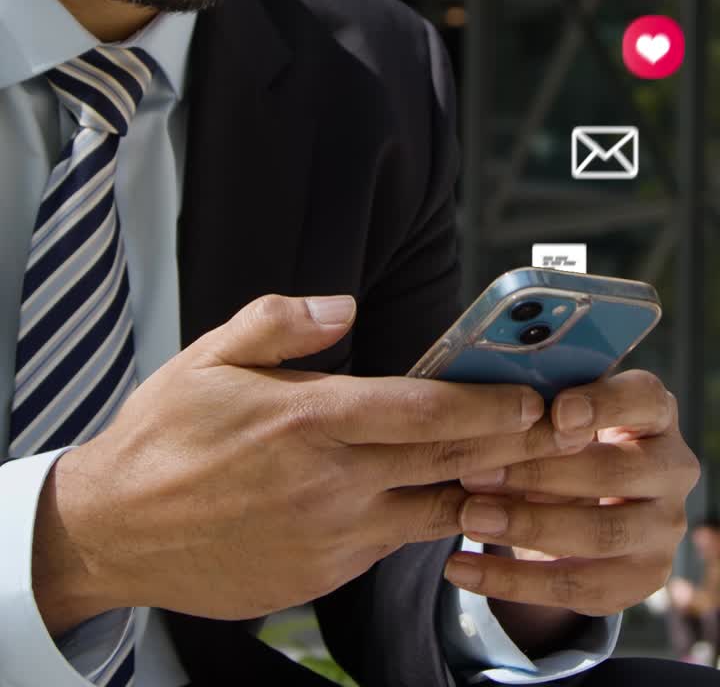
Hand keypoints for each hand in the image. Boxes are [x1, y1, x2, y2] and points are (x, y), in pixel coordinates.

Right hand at [35, 293, 586, 632]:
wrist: (115, 531)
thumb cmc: (163, 436)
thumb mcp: (210, 357)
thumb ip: (282, 321)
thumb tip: (343, 306)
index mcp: (310, 419)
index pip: (426, 411)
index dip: (490, 405)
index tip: (532, 397)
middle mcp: (332, 482)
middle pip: (447, 461)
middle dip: (511, 445)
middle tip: (556, 429)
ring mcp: (332, 537)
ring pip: (431, 511)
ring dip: (480, 489)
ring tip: (521, 466)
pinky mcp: (323, 576)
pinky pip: (390, 543)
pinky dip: (425, 521)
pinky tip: (441, 501)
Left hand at [444, 370, 699, 617]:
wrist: (589, 496)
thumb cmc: (563, 436)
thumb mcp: (557, 410)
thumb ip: (536, 406)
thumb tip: (480, 411)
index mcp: (654, 412)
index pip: (642, 399)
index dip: (602, 405)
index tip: (555, 413)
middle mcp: (672, 469)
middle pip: (613, 472)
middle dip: (539, 473)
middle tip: (474, 473)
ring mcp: (663, 528)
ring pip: (599, 534)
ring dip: (527, 527)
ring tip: (469, 518)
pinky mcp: (642, 577)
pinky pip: (577, 587)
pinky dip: (513, 581)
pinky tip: (463, 570)